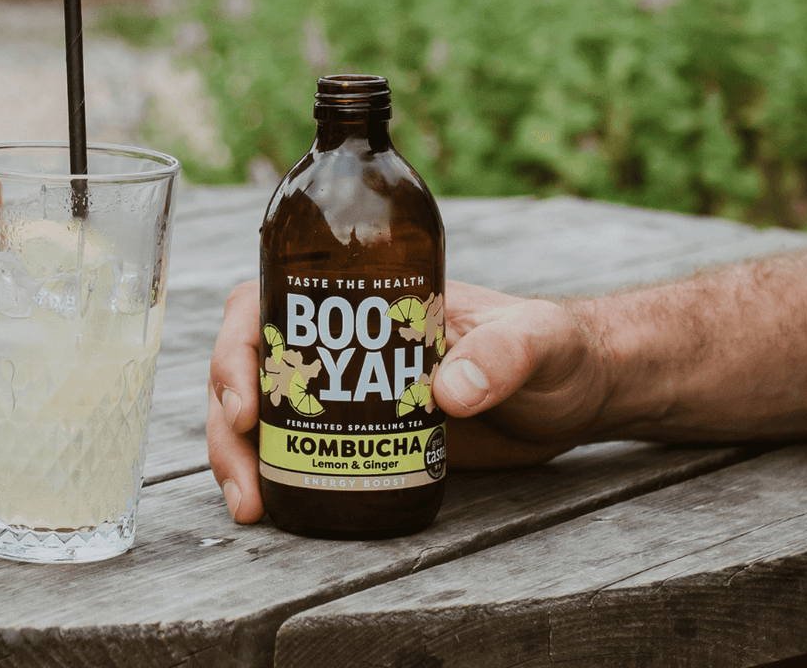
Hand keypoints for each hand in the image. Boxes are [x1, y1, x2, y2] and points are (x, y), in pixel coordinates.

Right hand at [206, 280, 610, 523]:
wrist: (580, 396)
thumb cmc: (561, 350)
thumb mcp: (540, 341)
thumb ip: (505, 356)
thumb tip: (448, 391)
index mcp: (363, 298)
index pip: (269, 305)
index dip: (238, 350)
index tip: (248, 406)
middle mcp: (339, 342)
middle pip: (247, 366)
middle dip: (226, 421)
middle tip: (243, 481)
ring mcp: (343, 391)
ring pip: (258, 412)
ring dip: (238, 456)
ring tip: (250, 508)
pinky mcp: (358, 436)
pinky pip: (291, 448)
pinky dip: (268, 474)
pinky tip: (268, 508)